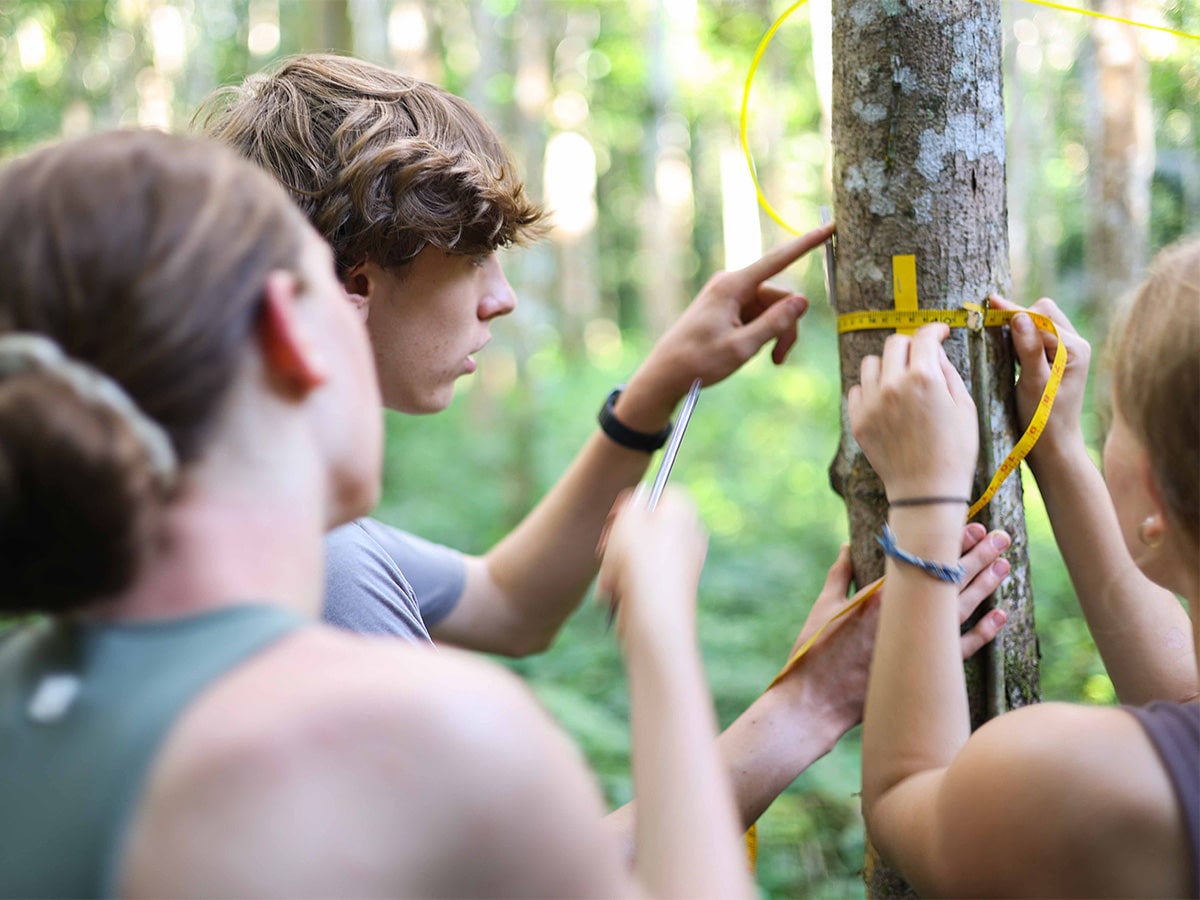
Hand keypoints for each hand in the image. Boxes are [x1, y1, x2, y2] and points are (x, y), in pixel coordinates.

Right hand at [596, 486, 708, 647]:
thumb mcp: (628, 519)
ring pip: (639, 553)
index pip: (661, 492)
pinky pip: (642, 578)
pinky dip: (626, 584)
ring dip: (617, 563)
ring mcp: (682, 564)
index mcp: (684, 511)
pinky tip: (617, 593)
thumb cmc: (641, 566)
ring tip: (612, 576)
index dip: (635, 502)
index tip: (617, 516)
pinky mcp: (672, 589)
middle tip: (606, 546)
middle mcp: (689, 535)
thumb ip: (633, 501)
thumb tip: (640, 498)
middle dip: (620, 537)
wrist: (654, 619)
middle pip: (647, 525)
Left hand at [615, 224, 834, 429]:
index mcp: (732, 286)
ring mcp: (730, 295)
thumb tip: (803, 301)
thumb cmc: (698, 361)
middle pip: (779, 296)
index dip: (807, 244)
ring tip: (770, 360)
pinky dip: (764, 332)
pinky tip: (755, 352)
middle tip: (780, 358)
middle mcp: (732, 284)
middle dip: (787, 325)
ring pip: (772, 308)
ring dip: (776, 332)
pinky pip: (759, 314)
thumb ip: (774, 324)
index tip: (830, 227)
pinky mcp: (728, 306)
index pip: (778, 260)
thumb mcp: (741, 347)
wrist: (665, 374)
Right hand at [776, 524, 1010, 731]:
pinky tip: (999, 616)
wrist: (818, 701)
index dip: (948, 543)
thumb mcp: (824, 606)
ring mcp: (917, 644)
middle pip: (948, 581)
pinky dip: (982, 632)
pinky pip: (961, 648)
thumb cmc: (816, 652)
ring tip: (1004, 565)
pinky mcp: (923, 669)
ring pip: (960, 609)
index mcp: (879, 596)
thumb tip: (848, 546)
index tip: (969, 526)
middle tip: (1000, 538)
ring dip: (984, 586)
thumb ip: (840, 574)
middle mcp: (904, 617)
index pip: (922, 561)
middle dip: (977, 557)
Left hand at [848, 324, 977, 499]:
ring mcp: (871, 402)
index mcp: (924, 378)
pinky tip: (886, 400)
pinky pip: (857, 389)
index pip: (924, 336)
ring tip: (901, 380)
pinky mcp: (857, 419)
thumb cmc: (954, 451)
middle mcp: (893, 384)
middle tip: (921, 357)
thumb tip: (935, 351)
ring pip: (872, 363)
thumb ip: (948, 372)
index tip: (940, 332)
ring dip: (887, 365)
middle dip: (911, 344)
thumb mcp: (964, 407)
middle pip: (895, 343)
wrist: (926, 491)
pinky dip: (871, 388)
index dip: (935, 330)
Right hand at [988, 294, 1090, 467]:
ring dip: (1018, 328)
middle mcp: (1075, 346)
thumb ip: (1028, 349)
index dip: (1014, 311)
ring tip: (998, 339)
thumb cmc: (1043, 420)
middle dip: (1019, 317)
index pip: (1040, 316)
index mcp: (1075, 348)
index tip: (989, 303)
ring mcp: (1066, 353)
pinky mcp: (1054, 362)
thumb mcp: (1033, 384)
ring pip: (1038, 325)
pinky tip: (1007, 351)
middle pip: (1042, 313)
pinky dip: (1019, 340)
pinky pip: (1035, 338)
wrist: (1052, 448)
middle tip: (993, 329)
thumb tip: (1019, 316)